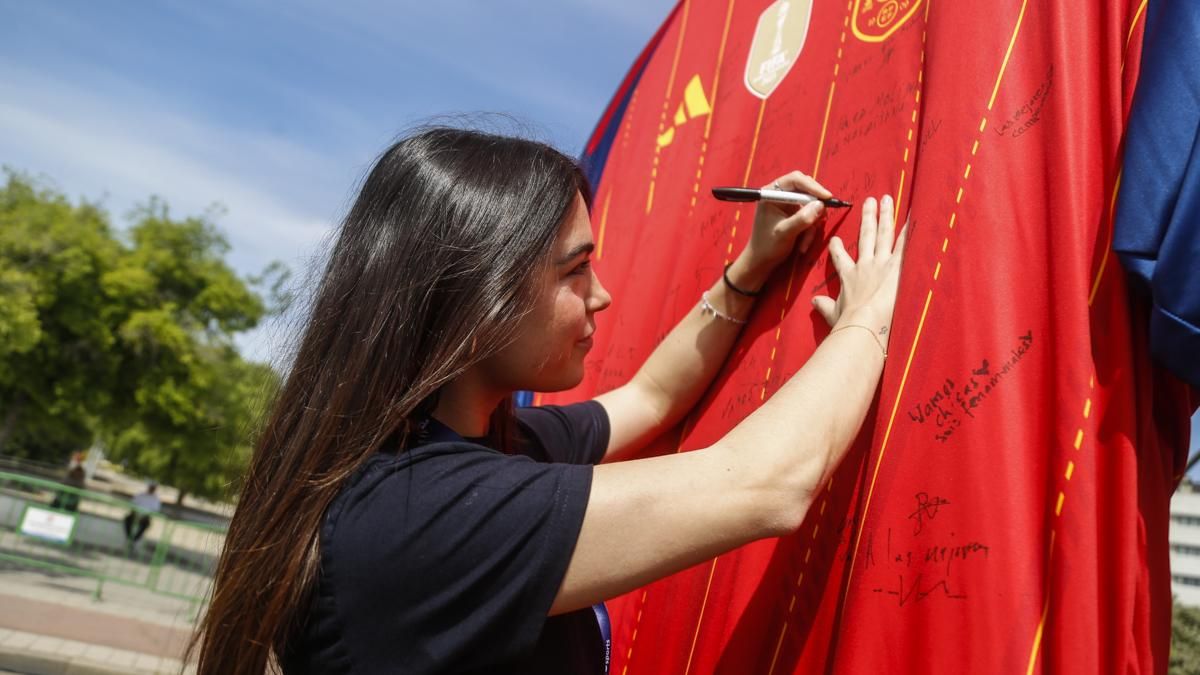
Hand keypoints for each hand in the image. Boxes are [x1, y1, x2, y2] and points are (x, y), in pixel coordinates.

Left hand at [743, 170, 831, 271]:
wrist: (761, 261)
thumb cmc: (767, 246)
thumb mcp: (784, 233)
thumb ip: (802, 219)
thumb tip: (820, 205)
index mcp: (771, 194)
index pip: (795, 180)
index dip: (812, 186)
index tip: (827, 197)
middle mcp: (780, 195)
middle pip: (806, 189)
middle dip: (814, 206)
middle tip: (821, 218)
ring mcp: (788, 205)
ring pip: (811, 205)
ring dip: (812, 223)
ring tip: (805, 241)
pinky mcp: (794, 214)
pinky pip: (810, 216)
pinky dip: (810, 229)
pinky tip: (803, 244)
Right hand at [812, 195, 908, 348]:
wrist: (863, 323)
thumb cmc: (848, 322)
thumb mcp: (833, 314)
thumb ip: (825, 306)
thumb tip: (814, 302)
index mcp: (848, 276)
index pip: (840, 257)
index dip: (837, 247)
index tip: (835, 239)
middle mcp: (864, 265)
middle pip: (866, 236)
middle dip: (868, 217)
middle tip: (869, 201)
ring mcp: (881, 264)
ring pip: (883, 234)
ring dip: (885, 216)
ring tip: (886, 200)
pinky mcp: (896, 267)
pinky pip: (903, 246)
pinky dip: (908, 233)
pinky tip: (911, 219)